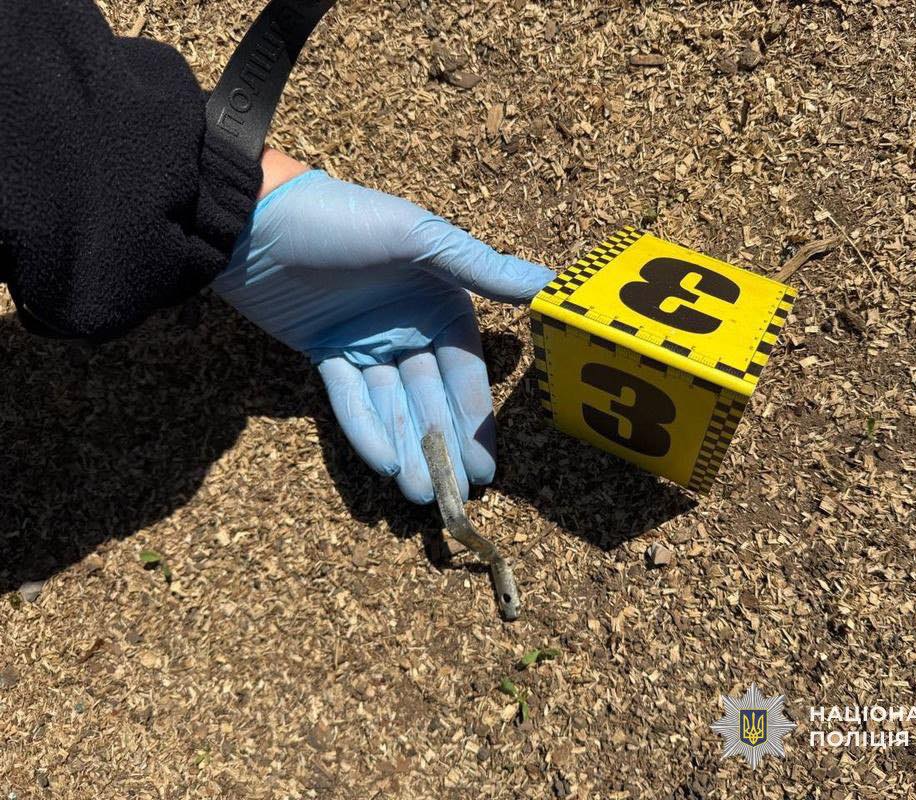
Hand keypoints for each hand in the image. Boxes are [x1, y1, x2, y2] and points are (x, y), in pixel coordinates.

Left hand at [213, 168, 552, 502]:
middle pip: (430, 399)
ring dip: (406, 450)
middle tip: (454, 497)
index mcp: (440, 302)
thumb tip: (549, 282)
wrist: (255, 216)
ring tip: (418, 495)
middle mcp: (408, 328)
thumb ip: (481, 269)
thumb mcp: (420, 239)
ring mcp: (366, 344)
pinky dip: (366, 430)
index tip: (486, 467)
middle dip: (441, 448)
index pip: (465, 373)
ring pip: (393, 407)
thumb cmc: (345, 218)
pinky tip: (383, 465)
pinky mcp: (326, 353)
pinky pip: (350, 400)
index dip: (476, 421)